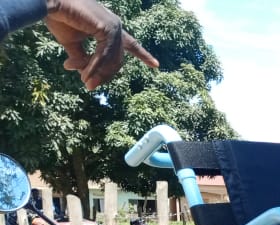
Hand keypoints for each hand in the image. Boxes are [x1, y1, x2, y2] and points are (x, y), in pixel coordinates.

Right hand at [44, 0, 158, 90]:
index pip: (130, 44)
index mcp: (110, 27)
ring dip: (98, 73)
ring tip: (86, 82)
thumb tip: (86, 76)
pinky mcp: (107, 28)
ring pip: (112, 60)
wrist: (48, 2)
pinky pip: (104, 55)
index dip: (142, 54)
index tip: (156, 65)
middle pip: (117, 60)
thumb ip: (83, 59)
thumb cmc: (59, 17)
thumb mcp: (73, 44)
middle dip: (104, 75)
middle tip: (89, 85)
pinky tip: (86, 75)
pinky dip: (95, 67)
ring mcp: (113, 26)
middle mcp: (115, 26)